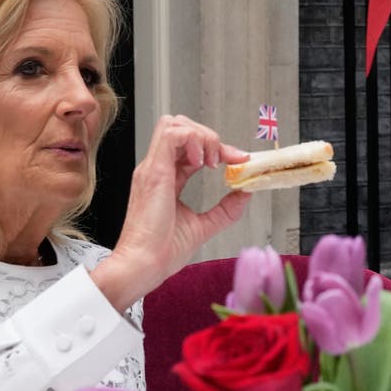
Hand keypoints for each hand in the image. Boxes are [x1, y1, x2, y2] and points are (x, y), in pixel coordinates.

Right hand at [92, 115, 250, 310]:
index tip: (239, 160)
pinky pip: (171, 135)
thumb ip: (225, 208)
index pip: (191, 147)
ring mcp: (153, 168)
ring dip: (201, 136)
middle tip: (226, 160)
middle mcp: (157, 169)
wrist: (145, 266)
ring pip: (174, 124)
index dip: (217, 148)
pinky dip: (192, 140)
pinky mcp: (153, 172)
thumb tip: (245, 192)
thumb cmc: (163, 251)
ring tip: (212, 161)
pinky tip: (202, 163)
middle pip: (181, 126)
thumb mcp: (204, 225)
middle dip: (209, 136)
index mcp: (165, 179)